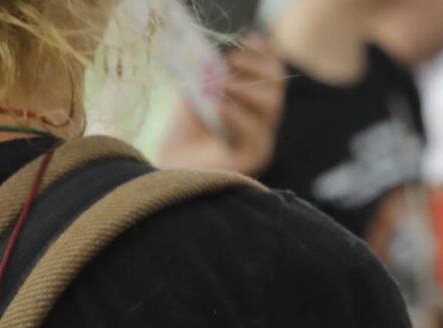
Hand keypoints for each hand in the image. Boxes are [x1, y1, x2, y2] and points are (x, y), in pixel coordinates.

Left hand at [156, 38, 285, 178]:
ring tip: (221, 84)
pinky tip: (219, 108)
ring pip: (272, 106)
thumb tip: (216, 55)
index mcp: (251, 104)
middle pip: (276, 86)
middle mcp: (260, 122)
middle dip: (255, 67)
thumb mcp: (192, 97)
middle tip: (230, 60)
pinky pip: (256, 134)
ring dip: (246, 88)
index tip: (246, 39)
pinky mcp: (253, 160)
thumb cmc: (179, 139)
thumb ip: (206, 76)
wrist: (166, 174)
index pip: (270, 74)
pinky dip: (238, 116)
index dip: (263, 54)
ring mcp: (259, 141)